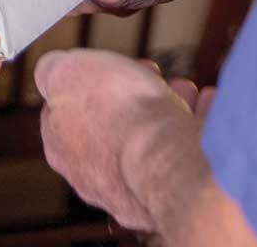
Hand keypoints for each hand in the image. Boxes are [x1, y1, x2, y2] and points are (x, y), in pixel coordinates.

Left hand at [34, 48, 205, 232]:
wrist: (167, 158)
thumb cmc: (116, 114)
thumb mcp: (65, 70)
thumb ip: (51, 70)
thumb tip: (50, 69)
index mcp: (62, 148)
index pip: (63, 111)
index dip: (87, 80)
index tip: (107, 66)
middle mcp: (94, 175)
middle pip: (113, 124)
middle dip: (133, 94)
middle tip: (149, 74)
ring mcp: (134, 186)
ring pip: (152, 138)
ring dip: (169, 108)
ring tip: (183, 88)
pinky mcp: (174, 190)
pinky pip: (186, 152)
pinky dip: (197, 126)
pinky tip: (207, 105)